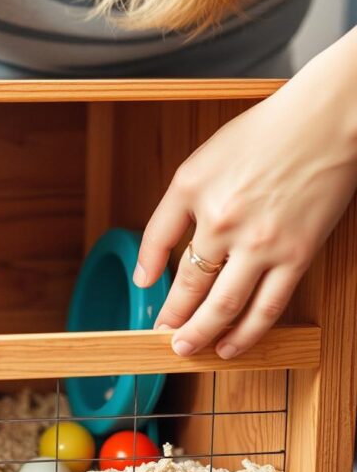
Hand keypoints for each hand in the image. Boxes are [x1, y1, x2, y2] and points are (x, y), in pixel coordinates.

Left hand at [135, 44, 356, 358]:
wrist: (325, 122)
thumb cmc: (262, 137)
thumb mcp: (199, 163)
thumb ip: (169, 213)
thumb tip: (147, 267)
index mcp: (192, 192)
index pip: (155, 243)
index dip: (147, 272)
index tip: (145, 290)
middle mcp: (223, 221)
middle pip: (188, 285)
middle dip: (171, 317)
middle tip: (162, 336)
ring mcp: (262, 243)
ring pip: (223, 305)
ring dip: (201, 334)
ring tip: (187, 349)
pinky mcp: (297, 256)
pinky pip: (266, 307)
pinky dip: (245, 333)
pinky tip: (231, 346)